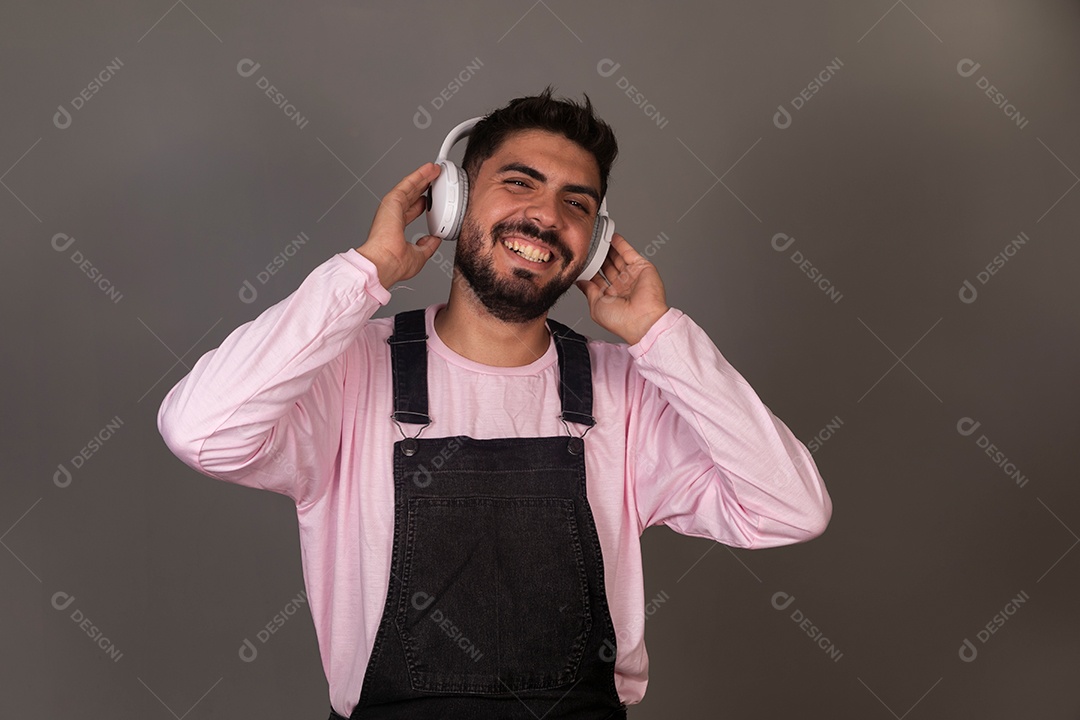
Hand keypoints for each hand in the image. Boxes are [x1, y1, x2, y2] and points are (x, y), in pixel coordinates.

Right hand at [356, 163, 442, 288]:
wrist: (383, 264)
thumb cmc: (393, 264)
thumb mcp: (419, 255)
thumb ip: (427, 246)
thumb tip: (434, 240)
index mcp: (395, 229)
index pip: (410, 211)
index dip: (421, 203)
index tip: (429, 198)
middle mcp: (391, 217)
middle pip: (410, 196)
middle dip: (422, 186)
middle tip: (433, 177)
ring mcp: (390, 209)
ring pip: (408, 188)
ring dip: (421, 177)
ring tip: (433, 168)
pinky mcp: (391, 202)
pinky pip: (406, 185)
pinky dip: (417, 176)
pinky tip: (427, 170)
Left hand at [575, 233, 668, 344]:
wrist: (643, 320)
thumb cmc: (620, 320)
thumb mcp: (596, 306)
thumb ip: (588, 290)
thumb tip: (580, 281)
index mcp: (611, 297)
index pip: (598, 279)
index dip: (590, 269)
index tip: (581, 260)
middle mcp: (622, 286)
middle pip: (607, 267)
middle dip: (598, 257)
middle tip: (589, 246)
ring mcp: (632, 276)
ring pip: (617, 258)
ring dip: (608, 249)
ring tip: (598, 238)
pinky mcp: (641, 267)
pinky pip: (629, 253)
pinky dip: (620, 244)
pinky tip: (612, 237)